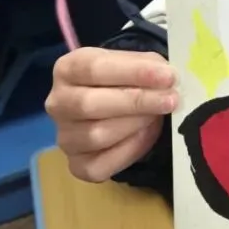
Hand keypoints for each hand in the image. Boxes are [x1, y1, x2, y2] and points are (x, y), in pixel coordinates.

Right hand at [46, 47, 177, 183]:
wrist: (114, 103)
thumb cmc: (123, 78)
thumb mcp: (132, 62)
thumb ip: (148, 66)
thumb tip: (168, 77)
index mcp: (67, 69)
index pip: (95, 68)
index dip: (134, 72)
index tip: (167, 76)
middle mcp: (58, 103)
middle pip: (90, 104)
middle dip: (136, 102)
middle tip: (171, 99)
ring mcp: (64, 137)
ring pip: (96, 135)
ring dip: (135, 125)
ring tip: (158, 115)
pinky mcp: (76, 165)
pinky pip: (100, 166)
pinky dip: (129, 151)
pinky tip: (146, 134)